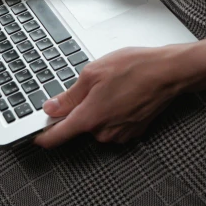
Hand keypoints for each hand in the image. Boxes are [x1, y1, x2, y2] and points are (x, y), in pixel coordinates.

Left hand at [34, 46, 188, 148]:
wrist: (170, 72)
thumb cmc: (135, 68)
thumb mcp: (92, 73)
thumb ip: (69, 96)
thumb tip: (50, 108)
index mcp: (89, 118)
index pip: (57, 137)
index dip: (43, 137)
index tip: (35, 137)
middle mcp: (104, 132)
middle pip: (79, 127)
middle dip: (80, 110)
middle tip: (92, 87)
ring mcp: (120, 134)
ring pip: (97, 125)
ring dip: (98, 110)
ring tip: (112, 87)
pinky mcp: (133, 132)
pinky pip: (113, 125)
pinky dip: (113, 113)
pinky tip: (123, 95)